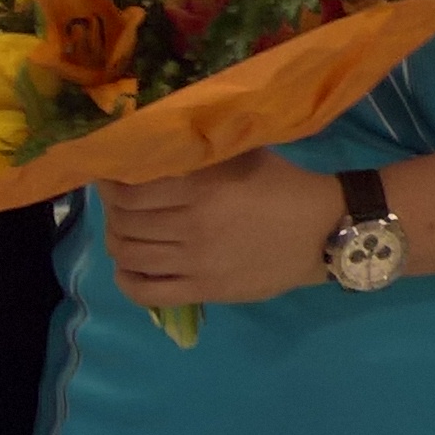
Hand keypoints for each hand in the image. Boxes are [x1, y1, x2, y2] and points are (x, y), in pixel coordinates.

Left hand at [102, 150, 342, 310]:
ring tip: (124, 232)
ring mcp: (196, 263)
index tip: (110, 177)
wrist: (325, 232)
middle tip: (118, 204)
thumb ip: (203, 149)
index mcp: (201, 188)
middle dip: (112, 212)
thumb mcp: (245, 155)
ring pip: (130, 255)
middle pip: (124, 223)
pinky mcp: (204, 290)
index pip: (130, 190)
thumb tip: (160, 142)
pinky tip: (129, 267)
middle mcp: (191, 226)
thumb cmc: (284, 185)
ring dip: (117, 242)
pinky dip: (127, 280)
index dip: (110, 184)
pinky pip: (147, 292)